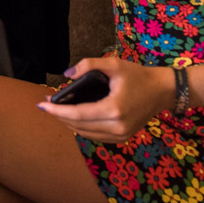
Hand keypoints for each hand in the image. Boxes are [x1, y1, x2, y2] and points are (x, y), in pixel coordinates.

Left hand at [37, 57, 174, 142]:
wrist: (162, 91)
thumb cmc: (138, 76)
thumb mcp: (113, 64)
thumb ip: (88, 65)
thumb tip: (67, 74)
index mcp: (114, 110)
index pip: (77, 114)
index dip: (57, 111)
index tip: (41, 104)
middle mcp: (117, 127)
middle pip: (78, 126)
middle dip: (59, 116)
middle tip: (46, 104)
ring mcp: (121, 135)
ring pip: (85, 133)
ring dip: (68, 123)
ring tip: (56, 109)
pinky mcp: (123, 138)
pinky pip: (95, 136)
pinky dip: (81, 128)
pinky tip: (73, 117)